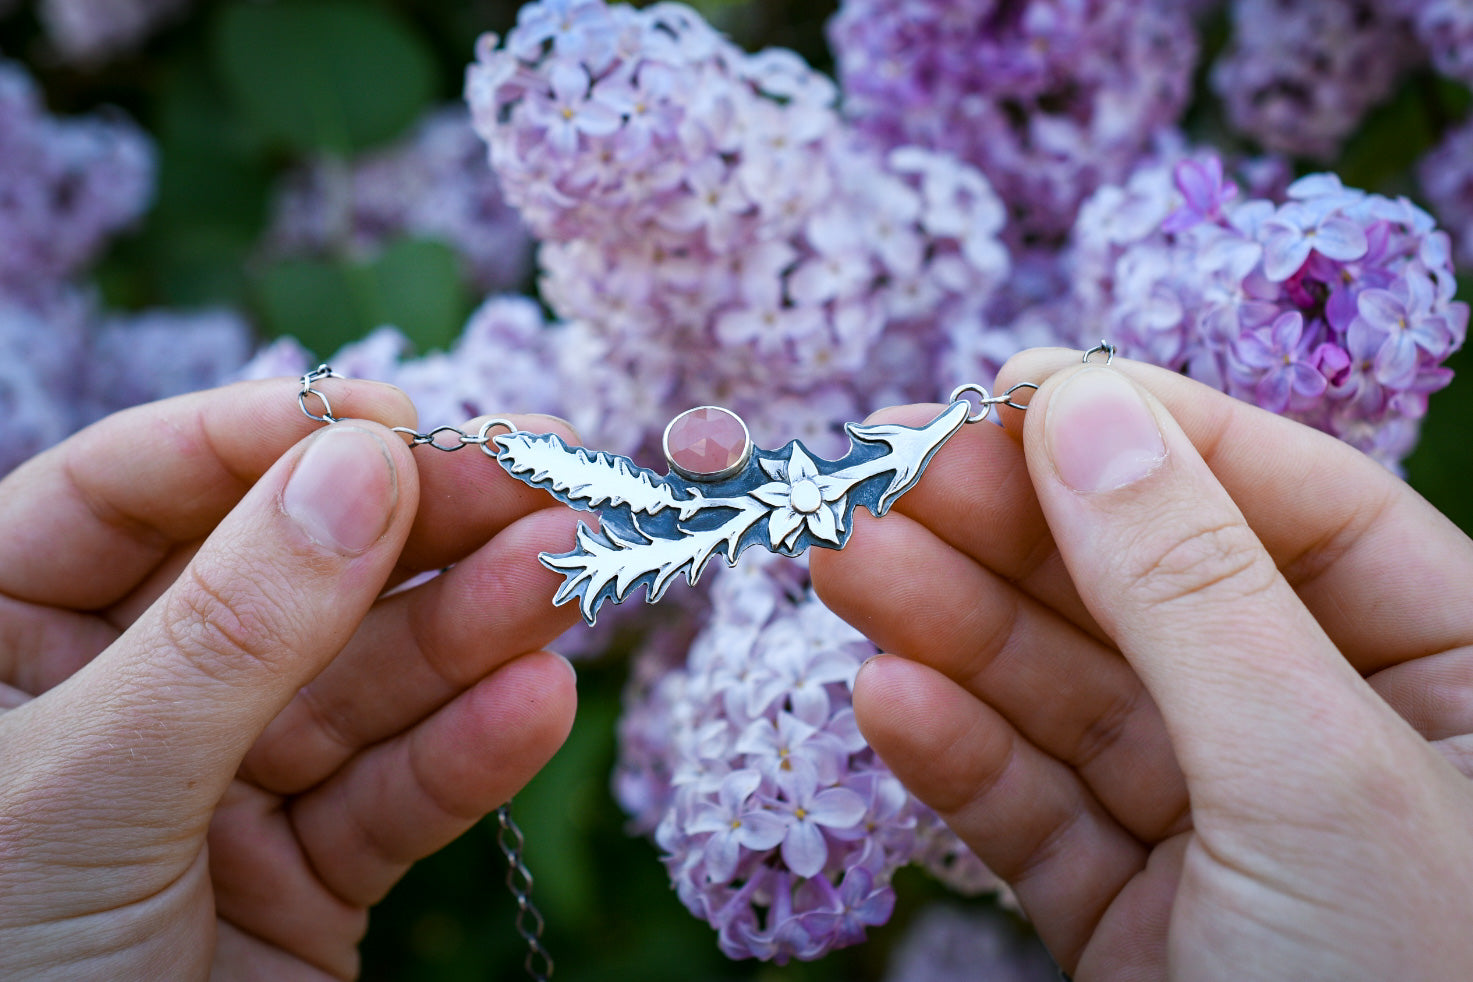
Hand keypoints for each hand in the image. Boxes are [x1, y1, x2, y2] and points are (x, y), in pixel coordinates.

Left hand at [0, 378, 582, 979]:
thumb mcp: (83, 786)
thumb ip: (230, 628)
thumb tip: (360, 467)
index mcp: (0, 646)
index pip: (128, 494)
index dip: (259, 441)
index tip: (390, 418)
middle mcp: (116, 699)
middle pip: (283, 575)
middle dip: (413, 527)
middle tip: (539, 476)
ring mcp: (219, 789)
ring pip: (361, 686)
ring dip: (472, 629)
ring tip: (573, 573)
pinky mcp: (304, 880)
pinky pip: (392, 802)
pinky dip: (469, 757)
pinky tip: (538, 701)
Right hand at [811, 350, 1472, 979]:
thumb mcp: (1318, 777)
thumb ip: (1194, 588)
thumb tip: (1082, 410)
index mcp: (1457, 673)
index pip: (1285, 502)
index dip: (1138, 434)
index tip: (999, 392)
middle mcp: (1335, 736)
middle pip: (1147, 590)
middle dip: (1007, 531)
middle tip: (873, 472)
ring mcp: (1225, 830)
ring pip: (1069, 697)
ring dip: (949, 626)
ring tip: (836, 560)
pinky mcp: (1136, 920)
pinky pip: (1039, 815)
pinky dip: (958, 761)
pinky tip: (885, 698)